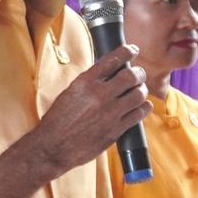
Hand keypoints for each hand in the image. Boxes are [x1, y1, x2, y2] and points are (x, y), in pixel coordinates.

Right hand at [29, 45, 148, 176]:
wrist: (52, 148)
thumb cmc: (57, 121)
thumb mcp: (69, 94)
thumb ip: (89, 83)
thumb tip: (108, 73)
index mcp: (85, 83)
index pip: (113, 59)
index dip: (127, 51)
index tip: (133, 50)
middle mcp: (99, 95)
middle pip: (131, 75)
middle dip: (139, 73)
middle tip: (139, 74)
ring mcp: (109, 113)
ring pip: (139, 94)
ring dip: (142, 90)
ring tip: (139, 91)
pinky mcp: (116, 130)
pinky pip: (139, 114)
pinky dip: (144, 107)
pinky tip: (142, 106)